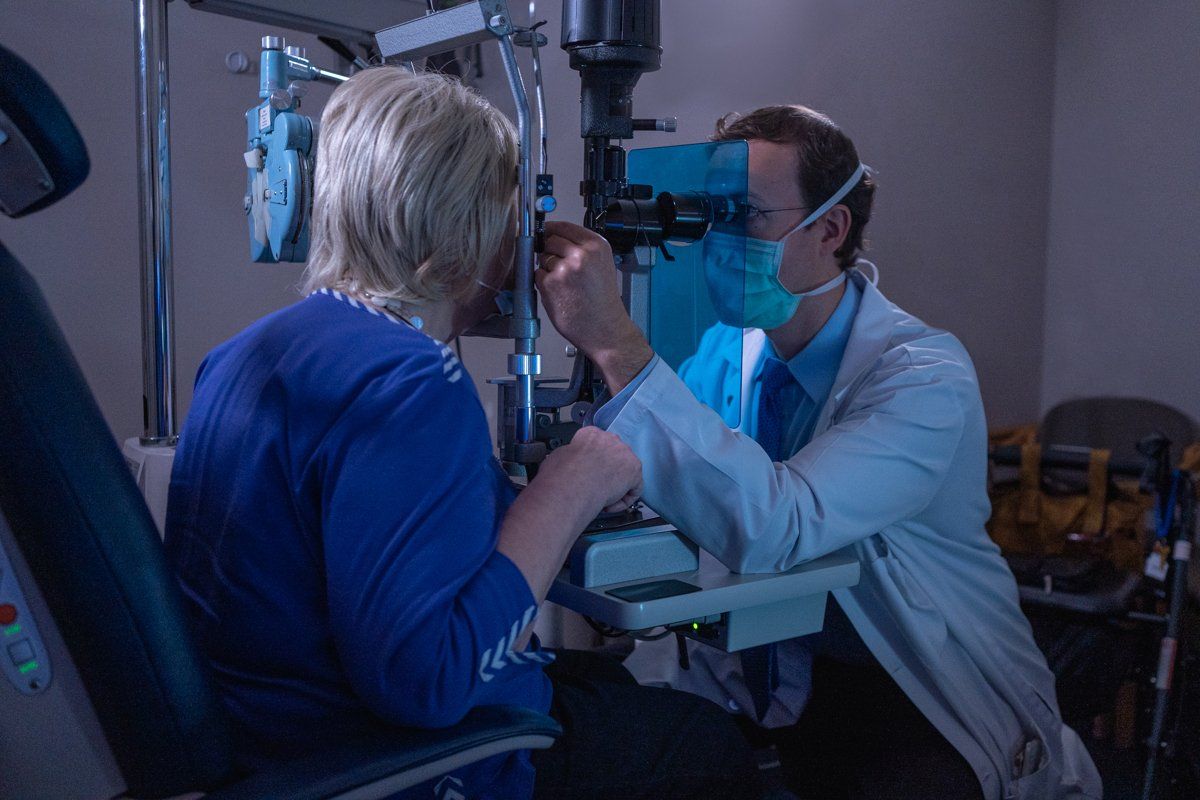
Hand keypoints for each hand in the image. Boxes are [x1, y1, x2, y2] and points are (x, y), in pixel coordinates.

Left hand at [536, 222, 653, 391]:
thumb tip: (555, 236)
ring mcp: (564, 269)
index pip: (564, 226)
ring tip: (565, 285)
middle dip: (550, 251)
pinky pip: (537, 274)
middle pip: (550, 240)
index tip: (545, 232)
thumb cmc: (603, 302)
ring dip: (547, 269)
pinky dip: (543, 283)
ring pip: (542, 258)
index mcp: (596, 246)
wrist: (605, 329)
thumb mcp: (602, 265)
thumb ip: (582, 248)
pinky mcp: (550, 284)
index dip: (551, 229)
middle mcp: (581, 255)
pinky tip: (559, 293)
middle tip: (560, 267)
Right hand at [540, 426, 642, 513]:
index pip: (598, 444)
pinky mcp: (634, 470)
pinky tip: (609, 505)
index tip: (589, 473)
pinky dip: (622, 500)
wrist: (571, 486)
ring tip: (601, 498)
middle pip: (615, 456)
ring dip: (616, 487)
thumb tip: (570, 462)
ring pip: (626, 473)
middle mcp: (610, 439)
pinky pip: (634, 488)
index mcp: (591, 434)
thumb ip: (571, 456)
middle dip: (608, 473)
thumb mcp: (558, 457)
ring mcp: (625, 453)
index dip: (594, 462)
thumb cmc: (561, 475)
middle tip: (597, 486)